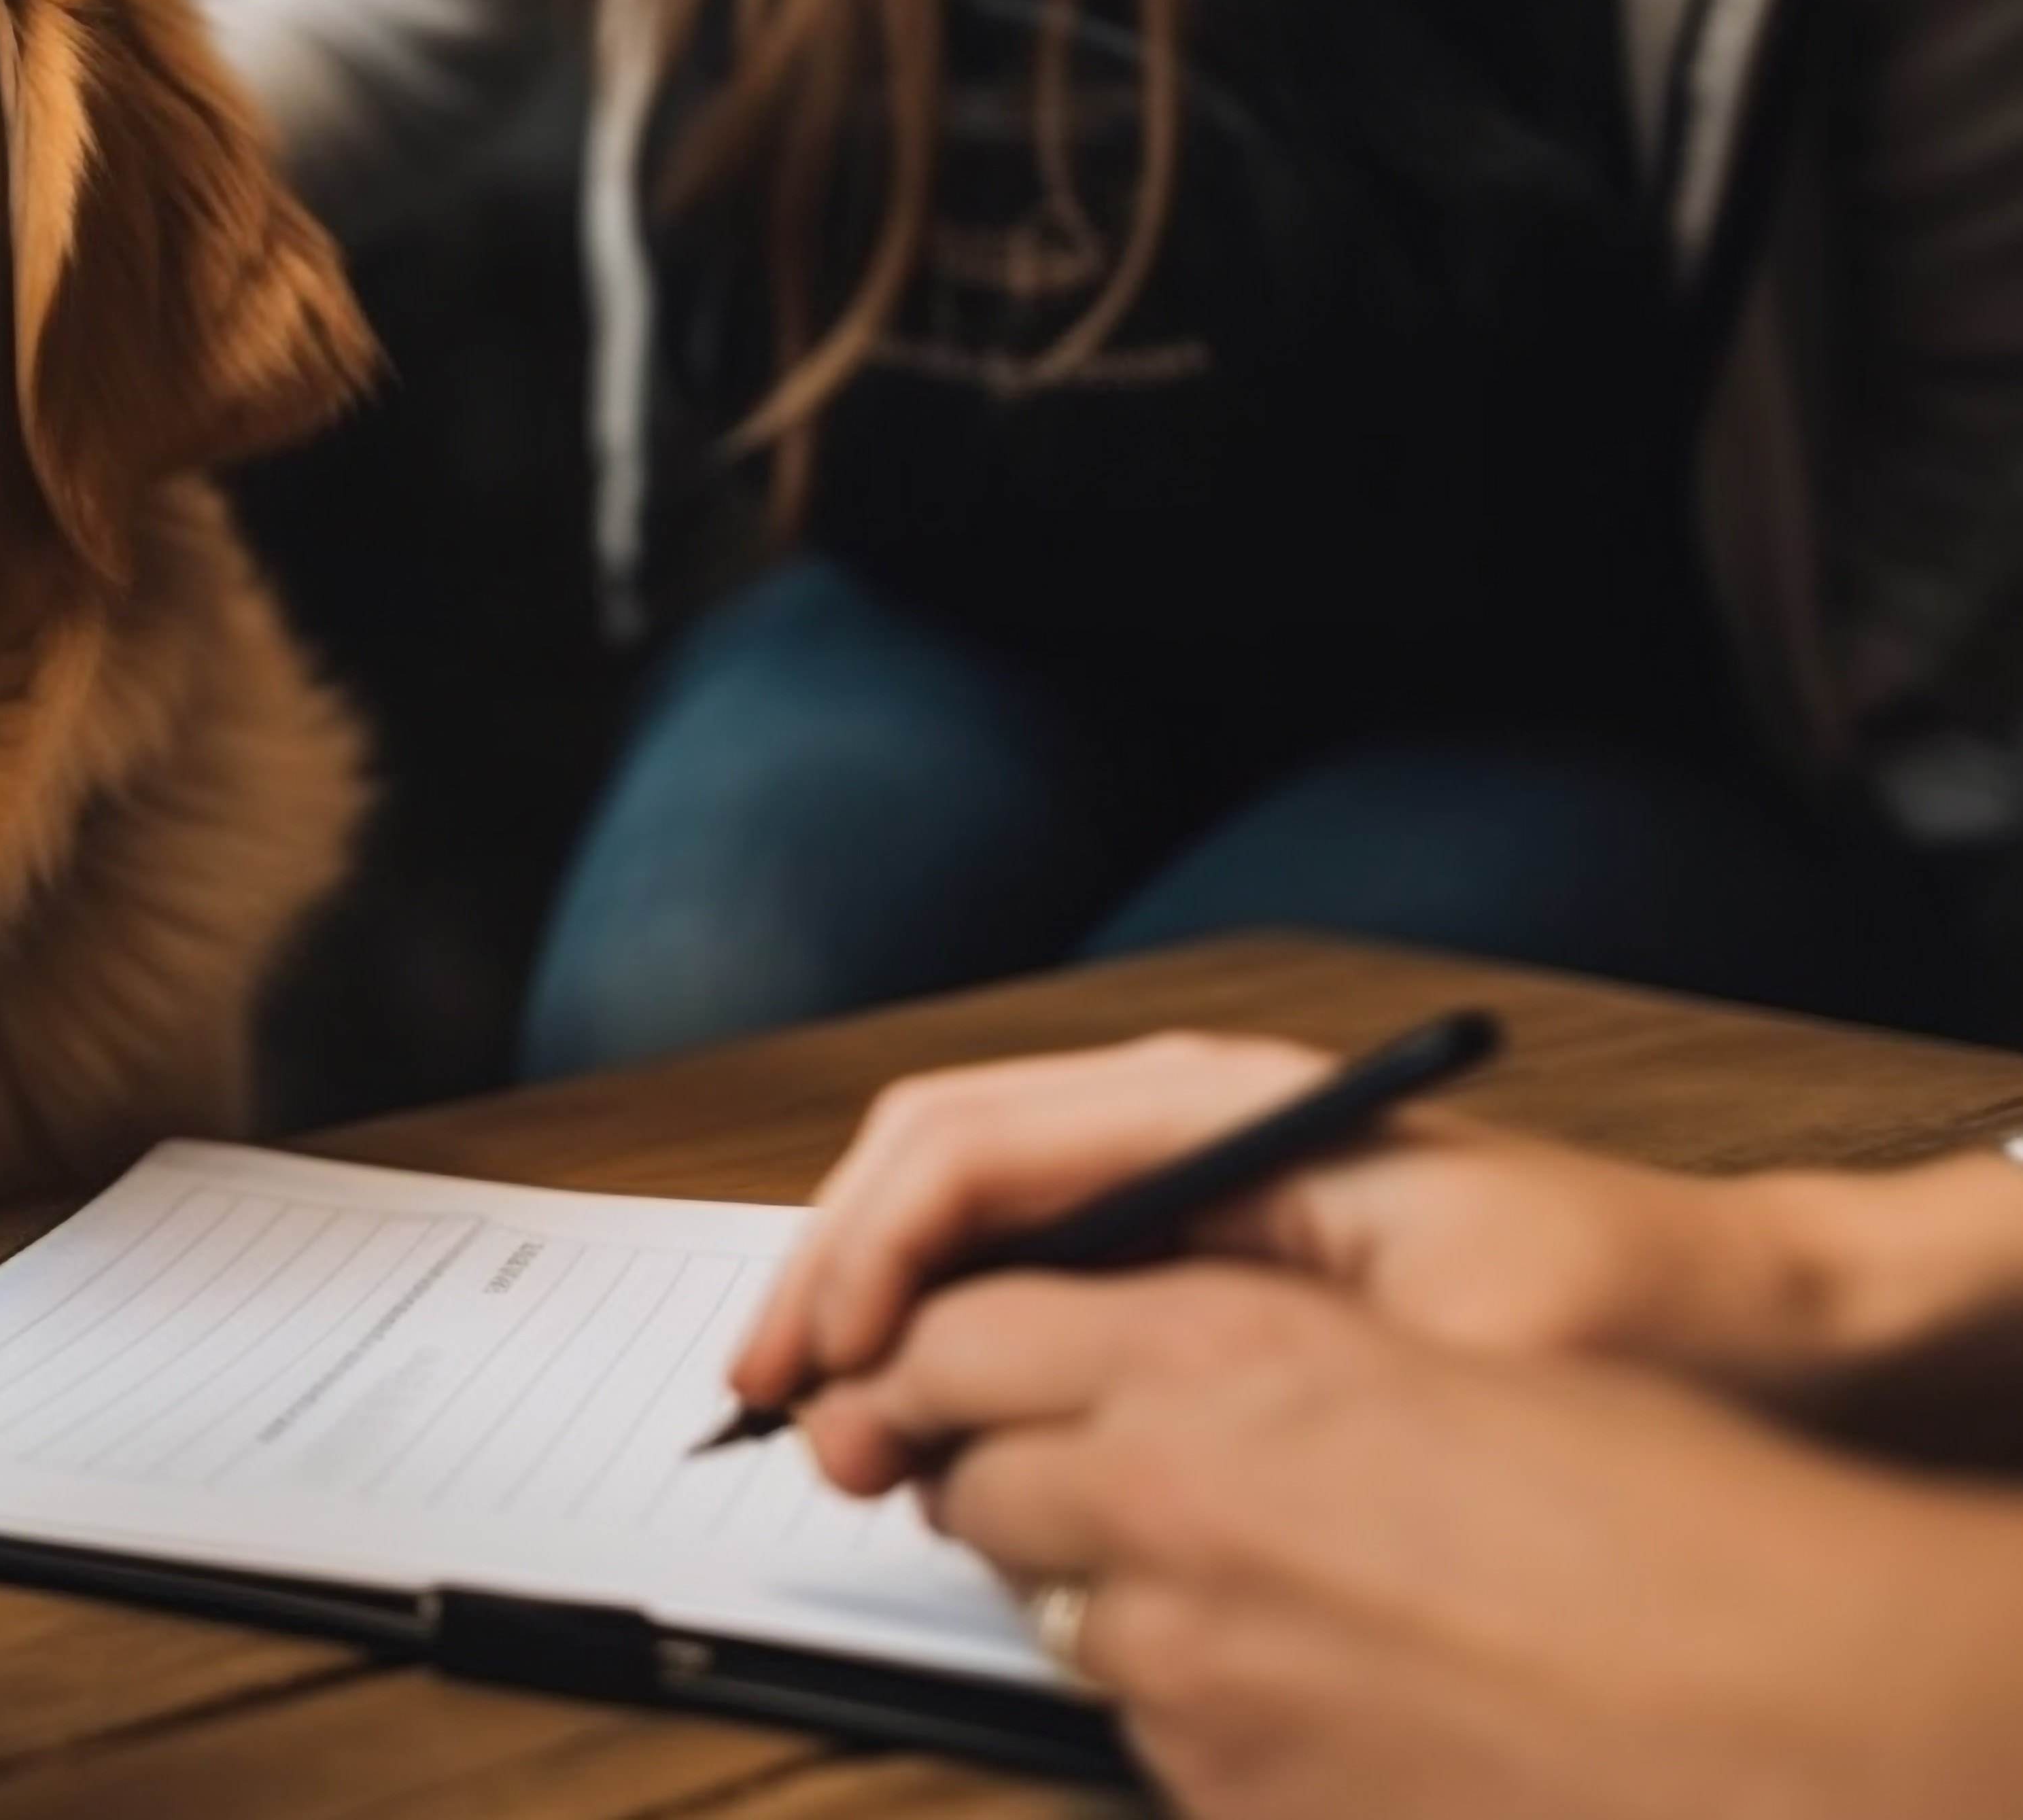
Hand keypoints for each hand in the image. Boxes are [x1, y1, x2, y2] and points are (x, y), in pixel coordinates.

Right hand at [730, 1033, 1838, 1444]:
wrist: (1754, 1313)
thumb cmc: (1626, 1316)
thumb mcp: (1455, 1345)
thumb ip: (1258, 1352)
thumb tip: (1061, 1387)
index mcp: (1223, 1107)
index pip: (968, 1149)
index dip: (865, 1261)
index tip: (825, 1380)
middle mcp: (1180, 1108)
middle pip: (926, 1154)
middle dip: (825, 1274)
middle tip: (771, 1408)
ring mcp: (1178, 1157)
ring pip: (948, 1190)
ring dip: (863, 1294)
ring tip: (820, 1417)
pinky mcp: (1189, 1221)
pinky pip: (1012, 1239)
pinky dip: (932, 1309)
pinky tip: (910, 1395)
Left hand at [837, 1268, 2022, 1819]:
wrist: (1785, 1706)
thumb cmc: (1659, 1522)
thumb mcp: (1423, 1360)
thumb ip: (1236, 1362)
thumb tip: (1102, 1379)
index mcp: (1222, 1351)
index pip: (959, 1334)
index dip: (929, 1356)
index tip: (915, 1374)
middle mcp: (1164, 1490)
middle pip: (970, 1478)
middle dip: (998, 1477)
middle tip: (1068, 1484)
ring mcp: (1182, 1654)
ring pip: (1058, 1614)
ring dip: (1118, 1601)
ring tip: (1273, 1598)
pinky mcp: (1216, 1784)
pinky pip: (1149, 1733)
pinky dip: (1206, 1712)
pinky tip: (1333, 1694)